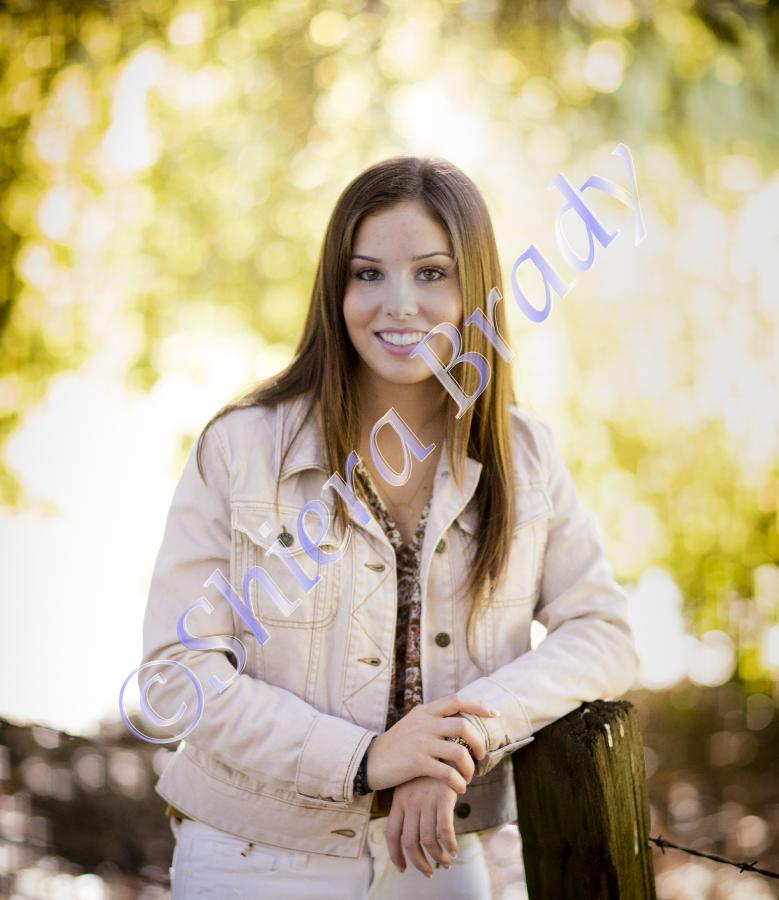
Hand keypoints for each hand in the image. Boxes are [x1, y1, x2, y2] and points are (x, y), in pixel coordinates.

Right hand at [366, 693, 497, 792]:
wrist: (369, 761)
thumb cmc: (396, 745)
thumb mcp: (413, 724)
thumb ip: (433, 720)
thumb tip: (459, 718)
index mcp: (425, 711)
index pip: (457, 700)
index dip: (479, 705)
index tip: (494, 713)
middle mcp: (425, 723)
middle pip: (464, 726)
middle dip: (478, 742)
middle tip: (480, 756)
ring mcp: (421, 742)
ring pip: (459, 752)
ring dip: (469, 767)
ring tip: (467, 777)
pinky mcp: (417, 763)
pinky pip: (447, 773)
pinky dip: (458, 782)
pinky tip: (458, 788)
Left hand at [385, 775, 458, 877]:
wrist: (443, 745)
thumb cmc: (428, 768)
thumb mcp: (410, 783)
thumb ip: (408, 805)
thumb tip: (410, 835)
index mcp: (398, 800)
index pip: (392, 834)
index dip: (395, 855)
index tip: (402, 867)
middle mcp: (410, 802)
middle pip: (409, 842)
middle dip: (418, 862)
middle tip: (428, 872)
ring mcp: (426, 800)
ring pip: (428, 840)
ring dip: (437, 857)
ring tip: (445, 863)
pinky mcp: (443, 798)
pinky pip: (445, 830)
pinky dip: (449, 845)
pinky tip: (454, 850)